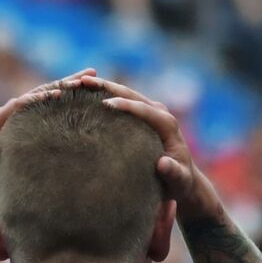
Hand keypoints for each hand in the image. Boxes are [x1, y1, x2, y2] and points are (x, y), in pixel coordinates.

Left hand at [0, 68, 99, 198]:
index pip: (22, 102)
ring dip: (68, 83)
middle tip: (87, 75)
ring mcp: (23, 113)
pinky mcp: (33, 118)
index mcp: (0, 120)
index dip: (40, 97)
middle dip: (62, 83)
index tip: (59, 94)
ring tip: (92, 74)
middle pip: (39, 91)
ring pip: (47, 93)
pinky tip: (87, 90)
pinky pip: (51, 103)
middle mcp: (12, 111)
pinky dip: (67, 94)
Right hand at [93, 79, 221, 222]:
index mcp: (167, 124)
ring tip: (79, 81)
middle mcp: (159, 112)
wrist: (182, 177)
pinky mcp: (142, 115)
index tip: (106, 103)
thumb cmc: (179, 182)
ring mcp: (150, 111)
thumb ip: (173, 172)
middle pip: (131, 94)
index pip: (145, 109)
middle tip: (83, 81)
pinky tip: (84, 93)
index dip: (126, 105)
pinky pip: (122, 101)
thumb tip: (163, 164)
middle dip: (108, 86)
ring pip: (124, 93)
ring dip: (102, 86)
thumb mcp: (179, 180)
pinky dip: (104, 95)